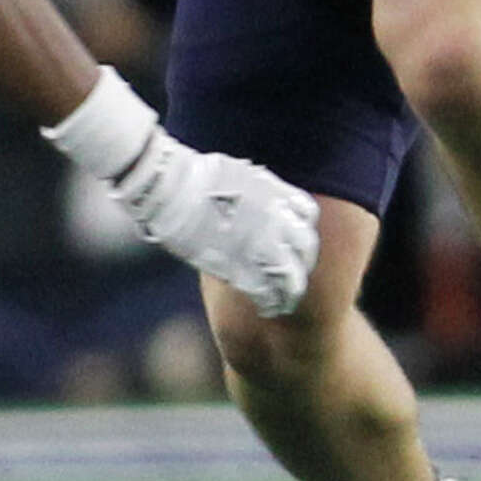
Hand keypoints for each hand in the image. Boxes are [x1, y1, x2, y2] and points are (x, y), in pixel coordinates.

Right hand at [112, 129, 319, 316]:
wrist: (173, 188)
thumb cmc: (195, 175)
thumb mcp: (238, 173)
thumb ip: (257, 190)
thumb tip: (258, 198)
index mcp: (276, 195)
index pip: (307, 216)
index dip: (302, 229)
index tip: (293, 239)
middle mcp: (278, 221)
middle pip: (305, 249)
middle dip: (301, 262)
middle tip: (293, 274)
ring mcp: (263, 247)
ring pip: (293, 278)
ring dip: (291, 290)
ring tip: (285, 301)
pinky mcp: (243, 270)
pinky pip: (268, 293)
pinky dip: (271, 302)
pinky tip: (266, 306)